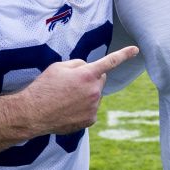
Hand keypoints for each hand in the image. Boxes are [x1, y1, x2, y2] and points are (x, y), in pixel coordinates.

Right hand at [19, 46, 139, 134]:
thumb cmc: (44, 87)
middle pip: (100, 79)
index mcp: (87, 74)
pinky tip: (68, 109)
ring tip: (65, 98)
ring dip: (86, 94)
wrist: (33, 113)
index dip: (124, 54)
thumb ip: (78, 64)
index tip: (136, 50)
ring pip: (95, 95)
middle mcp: (94, 91)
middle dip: (91, 78)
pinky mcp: (90, 120)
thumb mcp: (58, 67)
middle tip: (71, 84)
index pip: (110, 61)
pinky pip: (91, 109)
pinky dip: (83, 108)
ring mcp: (94, 107)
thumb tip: (88, 68)